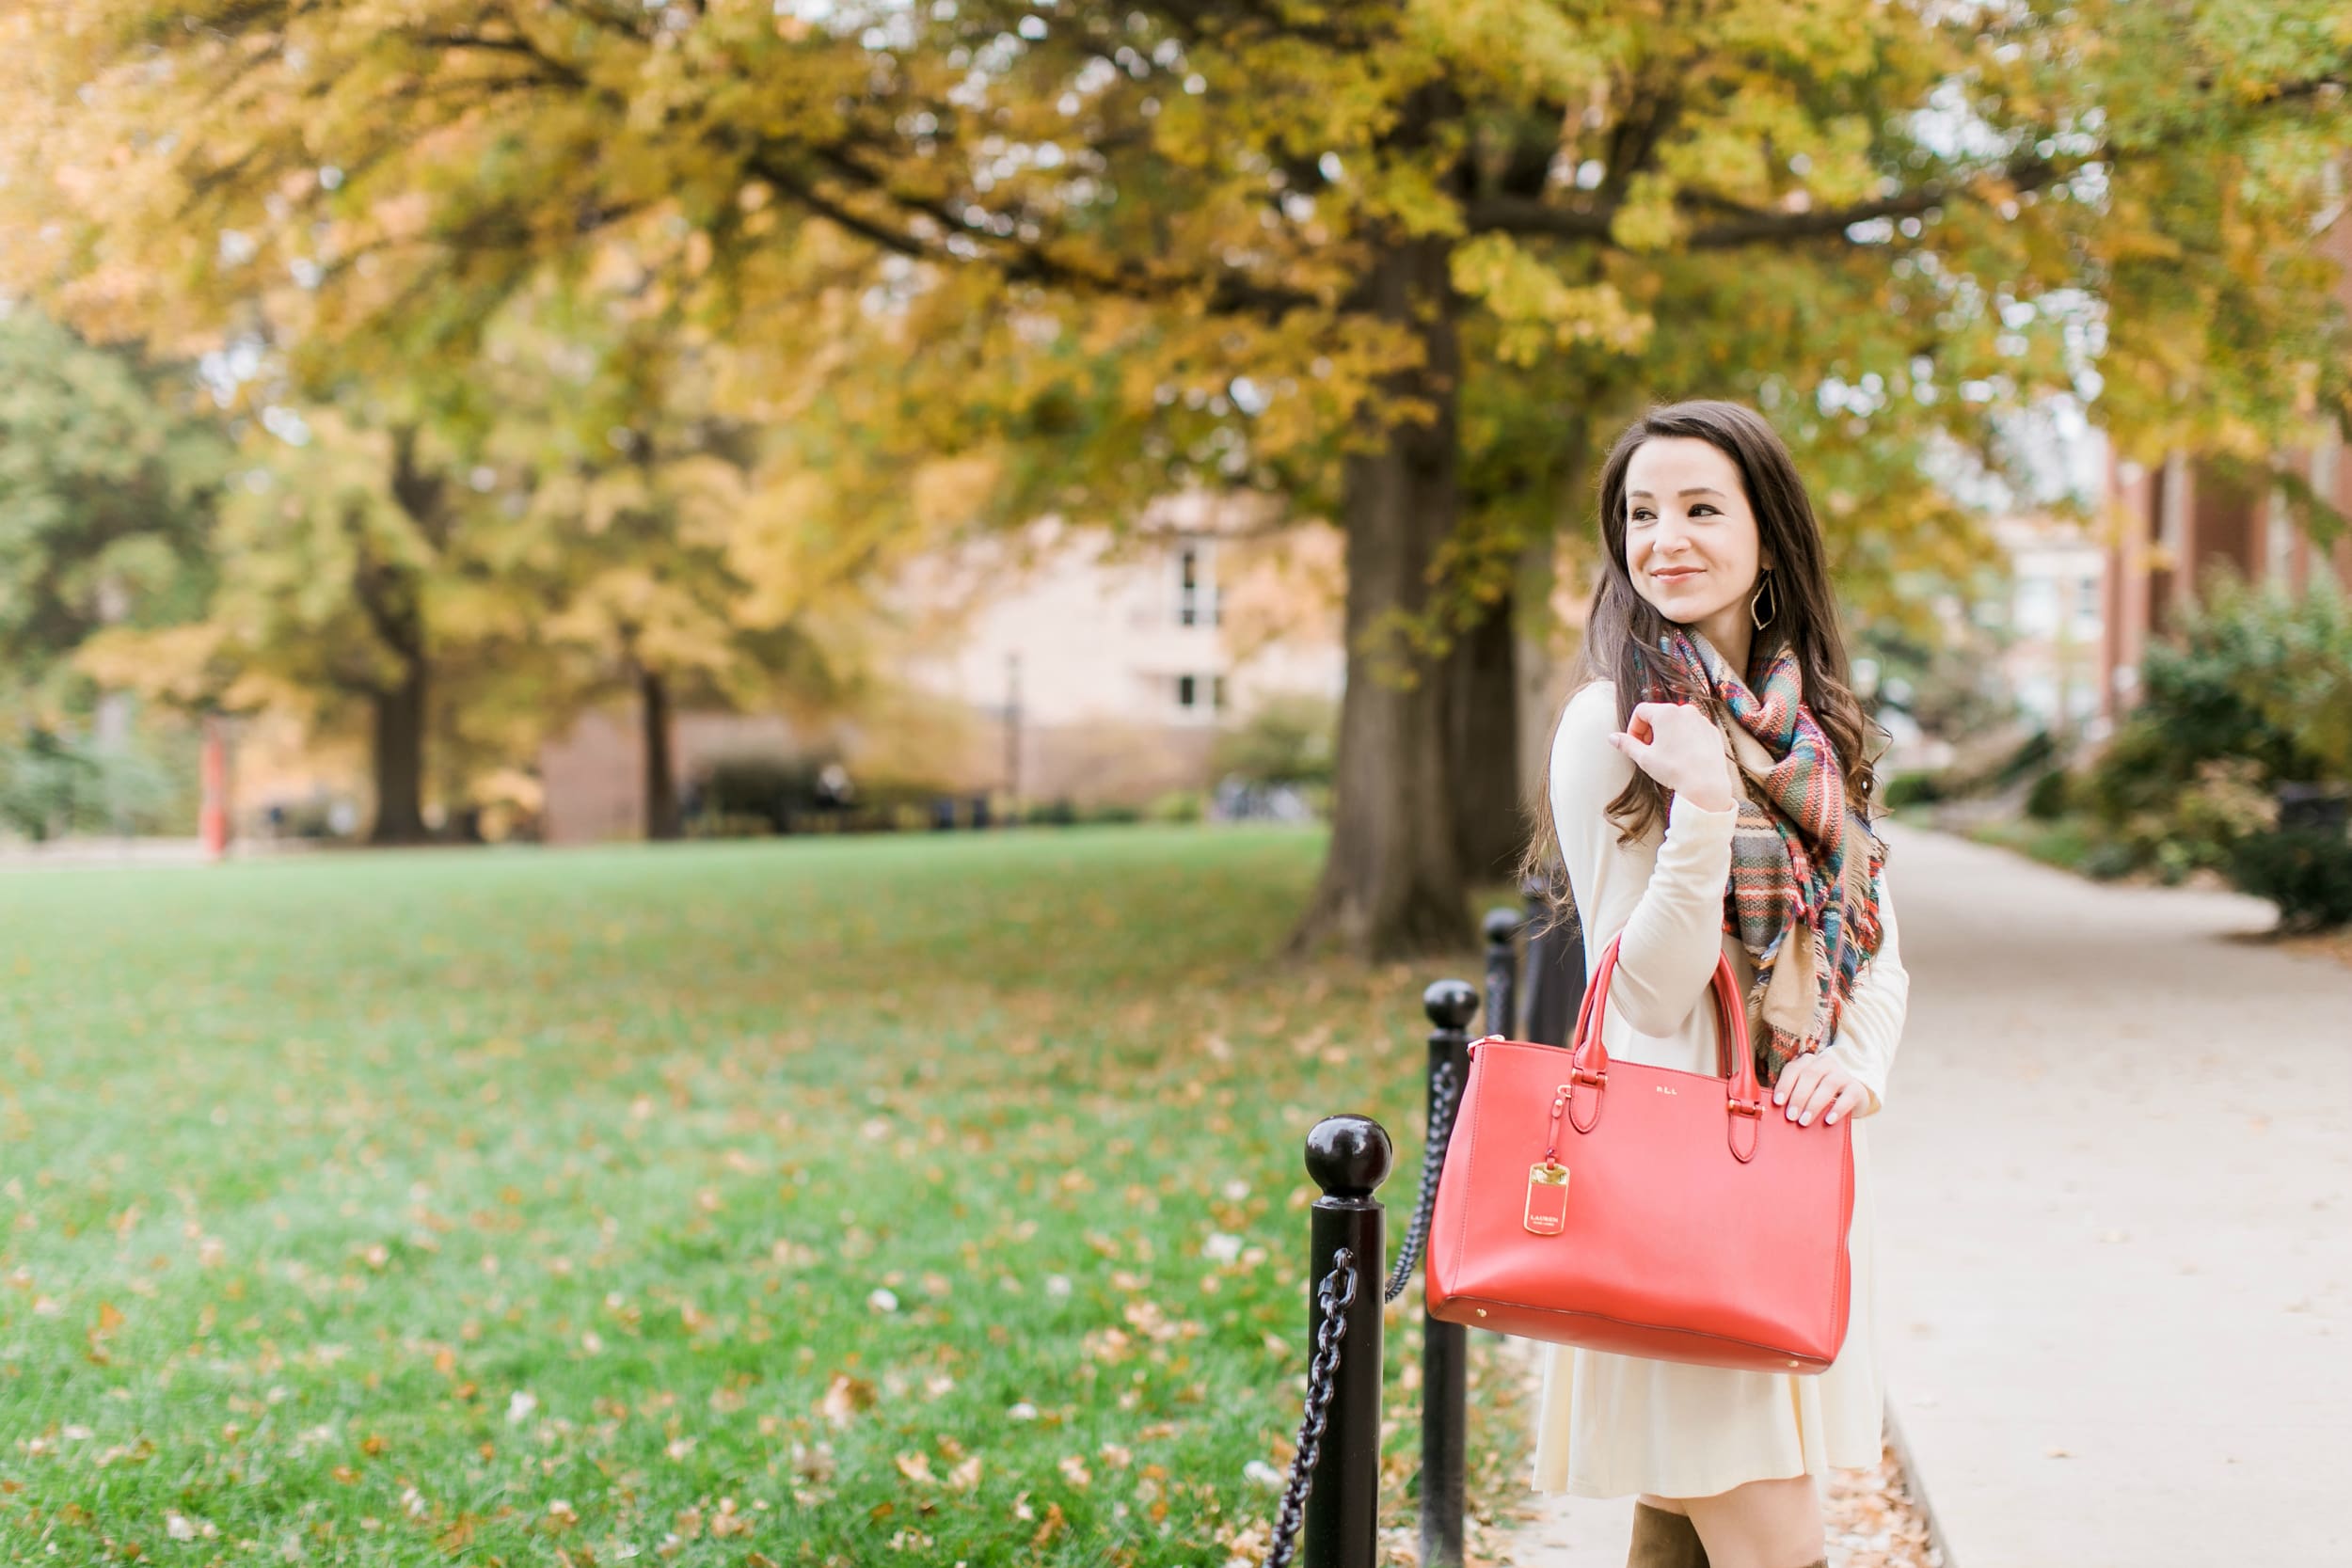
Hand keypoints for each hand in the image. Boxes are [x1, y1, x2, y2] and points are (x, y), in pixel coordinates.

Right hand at [1607, 701, 1734, 811]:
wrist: (1705, 784)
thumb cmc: (1674, 769)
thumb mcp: (1644, 758)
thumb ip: (1626, 744)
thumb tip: (1613, 738)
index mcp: (1665, 712)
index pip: (1641, 711)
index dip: (1633, 727)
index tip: (1635, 743)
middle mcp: (1685, 710)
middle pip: (1659, 714)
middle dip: (1650, 730)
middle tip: (1648, 750)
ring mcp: (1700, 719)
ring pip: (1677, 721)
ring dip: (1667, 733)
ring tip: (1666, 754)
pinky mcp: (1711, 730)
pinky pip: (1692, 728)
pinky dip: (1684, 737)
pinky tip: (1682, 756)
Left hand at [1771, 1053, 1866, 1126]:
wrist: (1850, 1098)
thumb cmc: (1819, 1096)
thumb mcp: (1805, 1092)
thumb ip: (1792, 1097)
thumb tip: (1776, 1113)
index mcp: (1808, 1062)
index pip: (1793, 1069)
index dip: (1784, 1084)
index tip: (1778, 1102)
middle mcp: (1825, 1064)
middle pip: (1809, 1075)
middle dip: (1798, 1097)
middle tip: (1791, 1116)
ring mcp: (1842, 1074)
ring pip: (1828, 1084)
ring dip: (1814, 1104)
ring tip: (1804, 1121)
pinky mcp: (1857, 1088)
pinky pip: (1848, 1096)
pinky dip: (1837, 1109)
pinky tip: (1829, 1120)